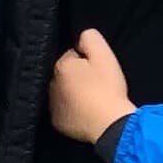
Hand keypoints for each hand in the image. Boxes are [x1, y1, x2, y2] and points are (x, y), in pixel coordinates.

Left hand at [50, 29, 135, 145]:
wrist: (110, 124)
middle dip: (77, 77)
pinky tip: (85, 111)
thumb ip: (90, 38)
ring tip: (91, 99)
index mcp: (61, 66)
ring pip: (63, 92)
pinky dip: (72, 110)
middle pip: (66, 75)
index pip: (72, 56)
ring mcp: (52, 105)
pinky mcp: (57, 122)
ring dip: (73, 93)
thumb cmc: (108, 88)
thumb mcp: (104, 55)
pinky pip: (63, 111)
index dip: (86, 60)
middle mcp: (51, 84)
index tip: (97, 70)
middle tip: (96, 85)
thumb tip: (81, 38)